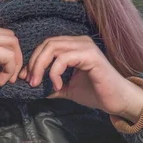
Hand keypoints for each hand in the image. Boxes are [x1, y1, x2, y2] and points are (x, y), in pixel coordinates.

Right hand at [0, 23, 23, 117]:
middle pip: (9, 36)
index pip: (1, 33)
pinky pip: (9, 56)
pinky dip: (10, 70)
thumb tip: (11, 48)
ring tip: (7, 79)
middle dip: (16, 56)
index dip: (9, 52)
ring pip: (12, 44)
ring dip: (15, 64)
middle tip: (11, 75)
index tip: (6, 70)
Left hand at [18, 35, 142, 118]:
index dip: (33, 60)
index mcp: (74, 46)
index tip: (25, 78)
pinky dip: (55, 72)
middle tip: (29, 81)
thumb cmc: (97, 93)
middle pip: (47, 43)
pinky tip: (58, 85)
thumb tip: (32, 86)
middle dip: (34, 63)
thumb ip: (52, 84)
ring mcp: (86, 46)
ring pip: (53, 48)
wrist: (118, 101)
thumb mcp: (68, 88)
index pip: (47, 45)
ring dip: (41, 67)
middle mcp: (80, 42)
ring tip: (38, 83)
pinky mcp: (91, 56)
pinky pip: (64, 58)